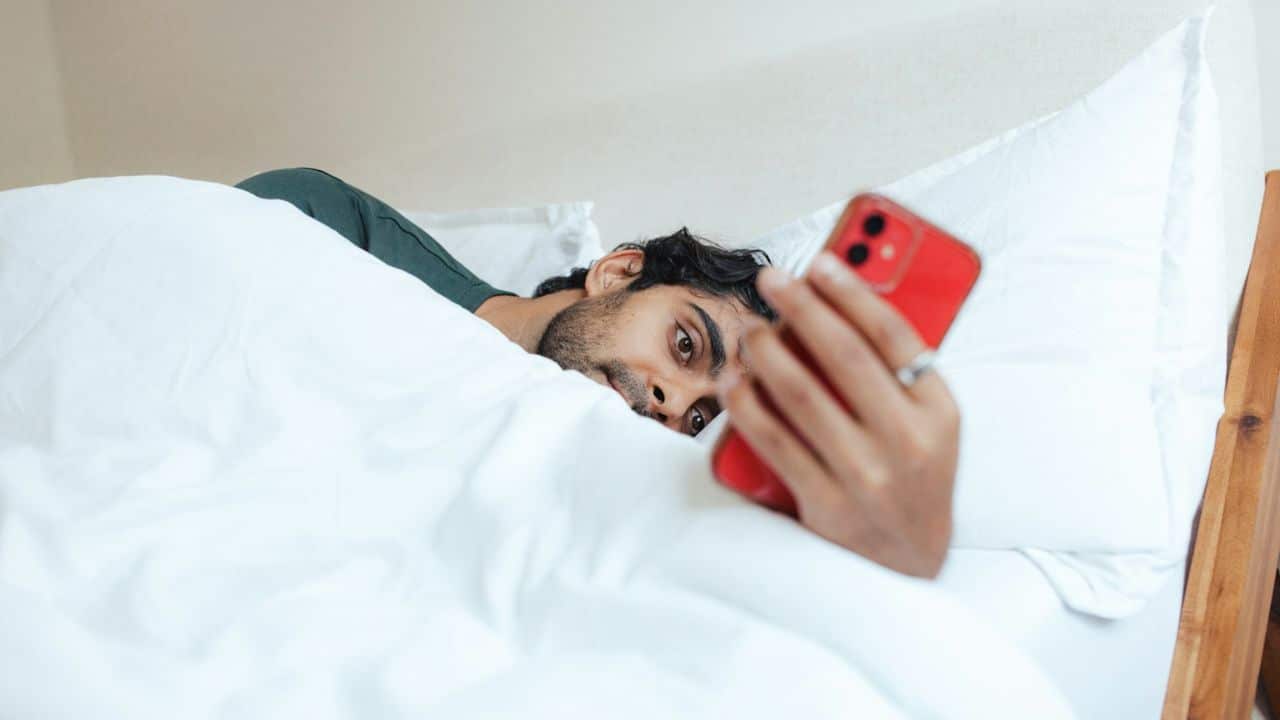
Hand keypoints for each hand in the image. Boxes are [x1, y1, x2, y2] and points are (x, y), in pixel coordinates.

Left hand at [717, 253, 959, 577]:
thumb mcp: (930, 423)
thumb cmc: (914, 477)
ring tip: (751, 328)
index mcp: (938, 413)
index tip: (820, 262)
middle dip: (803, 308)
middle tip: (772, 280)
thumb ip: (897, 371)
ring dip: (767, 352)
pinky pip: (774, 442)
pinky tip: (733, 380)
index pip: (895, 336)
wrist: (910, 566)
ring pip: (802, 396)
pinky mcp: (825, 506)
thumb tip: (835, 306)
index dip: (854, 292)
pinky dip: (747, 404)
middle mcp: (907, 443)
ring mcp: (865, 477)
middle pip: (845, 357)